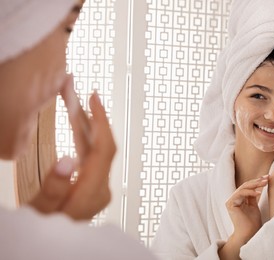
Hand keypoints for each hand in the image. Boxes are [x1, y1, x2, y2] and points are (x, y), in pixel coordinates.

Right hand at [29, 75, 116, 219]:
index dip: (101, 120)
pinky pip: (92, 158)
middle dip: (92, 117)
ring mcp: (98, 188)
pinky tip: (75, 127)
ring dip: (86, 126)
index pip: (105, 149)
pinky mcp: (92, 187)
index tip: (94, 98)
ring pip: (97, 150)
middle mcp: (101, 189)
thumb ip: (55, 187)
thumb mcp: (42, 210)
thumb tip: (68, 159)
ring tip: (74, 104)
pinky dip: (83, 139)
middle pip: (102, 146)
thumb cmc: (46, 229)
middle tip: (81, 94)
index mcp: (92, 192)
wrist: (54, 247)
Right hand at [219, 176, 267, 259]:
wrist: (248, 234)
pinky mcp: (230, 203)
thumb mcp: (254, 207)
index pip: (248, 187)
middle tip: (267, 178)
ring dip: (254, 184)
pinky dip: (250, 192)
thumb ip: (253, 197)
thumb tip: (257, 187)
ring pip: (243, 188)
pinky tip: (258, 193)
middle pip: (245, 186)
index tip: (268, 178)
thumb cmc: (252, 223)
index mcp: (239, 199)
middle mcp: (234, 199)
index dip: (257, 182)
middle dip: (257, 181)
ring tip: (264, 183)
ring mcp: (231, 200)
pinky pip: (240, 194)